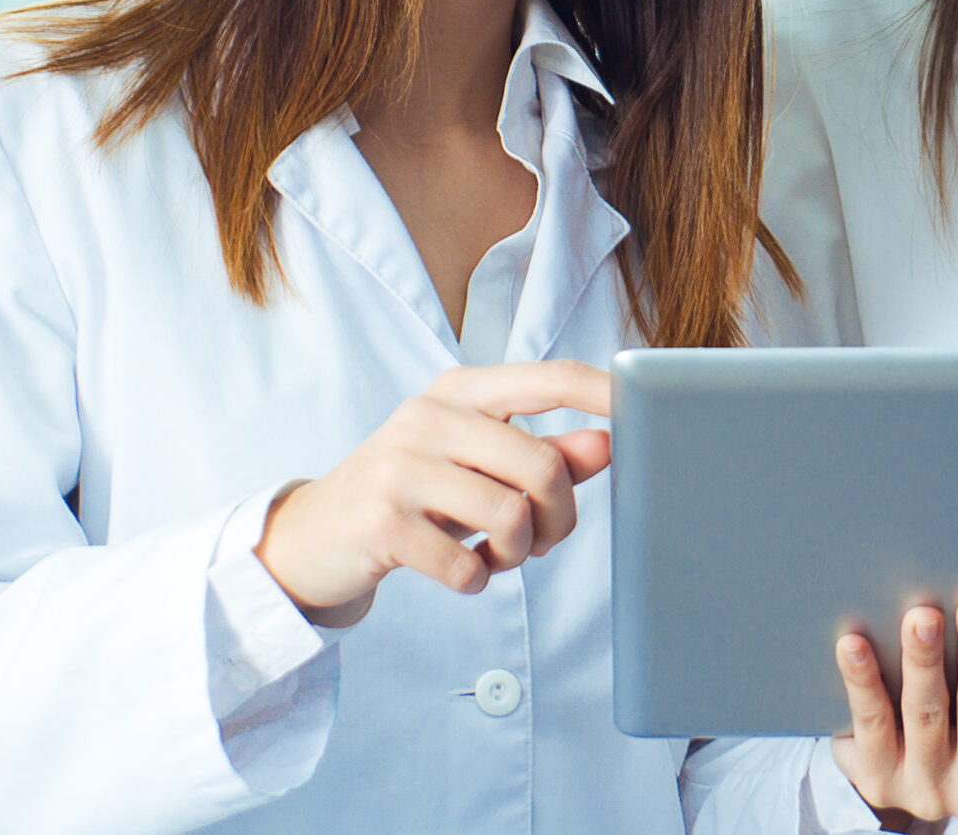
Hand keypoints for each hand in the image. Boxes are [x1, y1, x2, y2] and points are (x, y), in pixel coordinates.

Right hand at [254, 360, 611, 626]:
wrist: (311, 538)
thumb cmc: (411, 493)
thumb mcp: (476, 465)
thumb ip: (544, 453)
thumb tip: (610, 443)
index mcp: (461, 389)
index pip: (550, 378)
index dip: (605, 392)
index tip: (646, 409)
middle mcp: (429, 416)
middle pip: (541, 464)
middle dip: (560, 515)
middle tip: (544, 540)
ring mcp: (399, 467)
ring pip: (510, 515)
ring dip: (517, 553)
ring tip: (496, 555)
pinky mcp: (379, 523)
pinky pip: (466, 565)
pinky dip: (476, 579)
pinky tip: (457, 569)